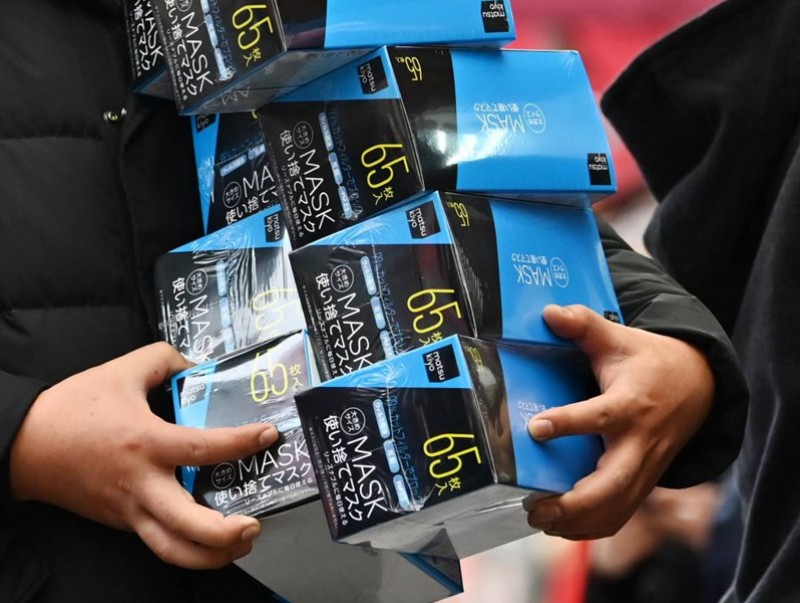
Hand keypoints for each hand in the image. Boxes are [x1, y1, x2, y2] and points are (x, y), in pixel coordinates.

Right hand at [10, 342, 278, 568]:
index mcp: (146, 443)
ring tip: (240, 543)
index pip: (204, 448)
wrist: (22, 445)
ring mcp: (129, 510)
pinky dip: (187, 544)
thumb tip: (197, 365)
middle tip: (254, 525)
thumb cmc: (72, 407)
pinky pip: (157, 539)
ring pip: (171, 550)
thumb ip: (165, 360)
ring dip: (210, 556)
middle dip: (226, 535)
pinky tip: (209, 534)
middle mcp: (141, 485)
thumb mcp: (122, 370)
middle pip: (187, 527)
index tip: (268, 435)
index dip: (242, 443)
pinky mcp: (120, 521)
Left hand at [524, 305, 714, 539]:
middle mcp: (641, 442)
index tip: (535, 428)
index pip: (601, 417)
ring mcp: (646, 467)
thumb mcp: (619, 337)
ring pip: (618, 507)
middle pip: (615, 483)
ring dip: (579, 522)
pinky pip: (622, 514)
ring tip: (539, 518)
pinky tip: (561, 527)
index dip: (569, 423)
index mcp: (632, 404)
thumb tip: (549, 312)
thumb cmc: (648, 362)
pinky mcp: (644, 482)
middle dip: (576, 501)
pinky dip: (593, 528)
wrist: (697, 386)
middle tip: (535, 504)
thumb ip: (584, 325)